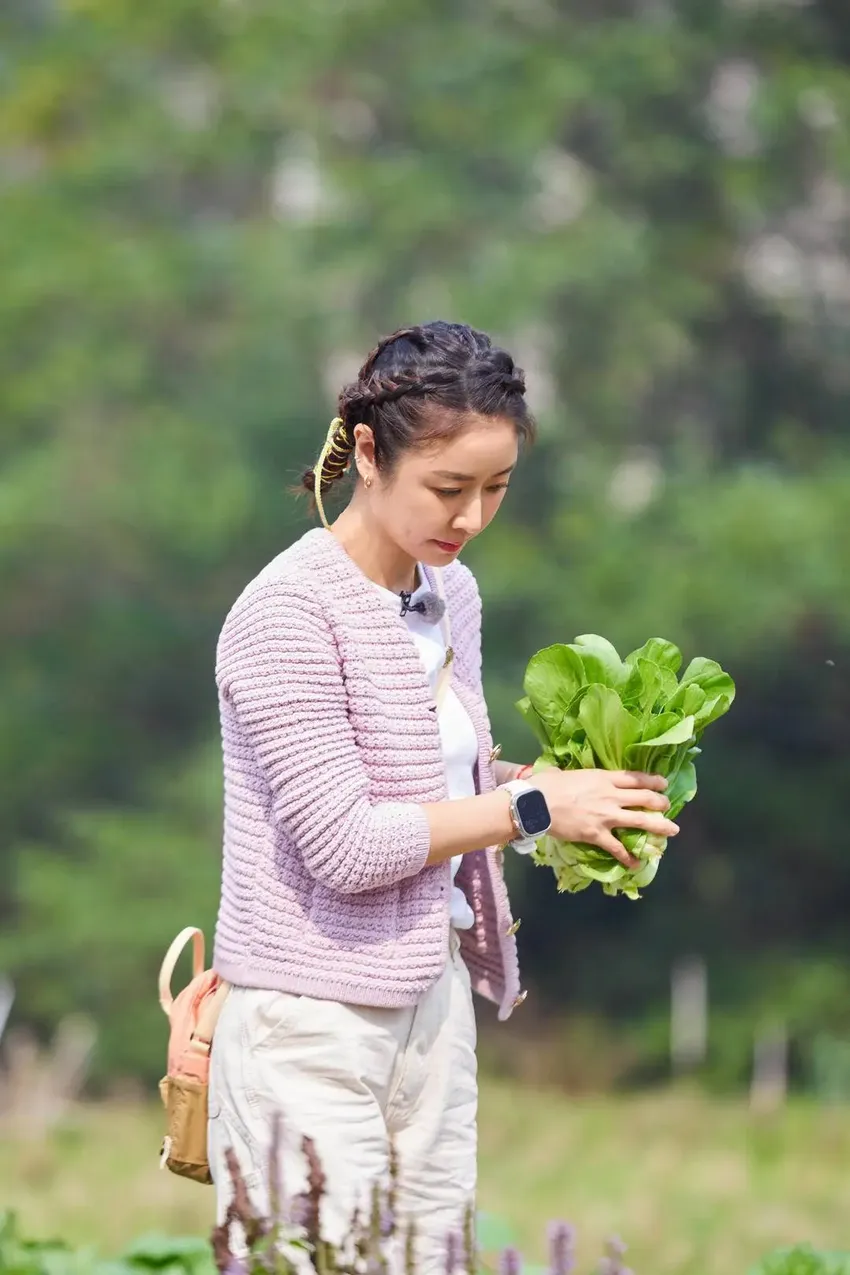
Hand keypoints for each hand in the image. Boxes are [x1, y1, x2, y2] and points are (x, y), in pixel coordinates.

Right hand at [531, 768, 678, 869]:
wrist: (535, 804)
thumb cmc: (546, 785)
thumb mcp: (565, 773)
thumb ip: (572, 776)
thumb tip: (561, 774)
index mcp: (603, 778)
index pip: (635, 778)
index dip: (652, 781)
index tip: (663, 784)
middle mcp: (611, 796)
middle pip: (644, 799)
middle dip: (660, 803)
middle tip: (667, 806)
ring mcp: (606, 816)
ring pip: (640, 821)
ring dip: (659, 826)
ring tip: (671, 830)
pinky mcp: (597, 835)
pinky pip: (618, 848)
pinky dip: (628, 858)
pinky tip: (636, 864)